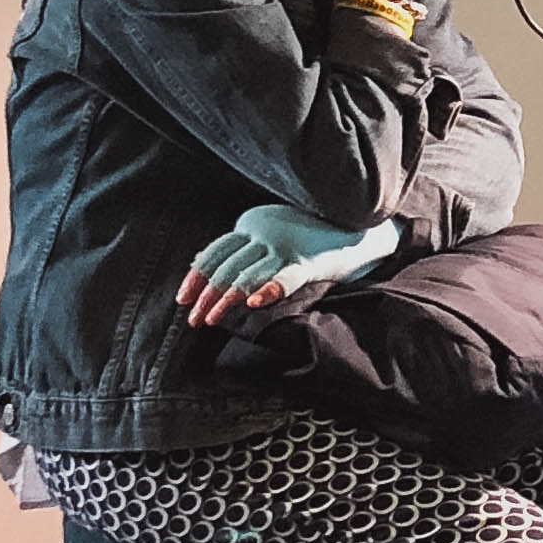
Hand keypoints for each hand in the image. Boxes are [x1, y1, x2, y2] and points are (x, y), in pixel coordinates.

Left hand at [181, 203, 372, 323]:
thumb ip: (246, 246)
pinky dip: (266, 290)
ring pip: (246, 274)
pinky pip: (283, 278)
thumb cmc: (313, 233)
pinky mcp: (308, 260)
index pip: (215, 251)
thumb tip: (206, 265)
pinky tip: (253, 304)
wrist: (358, 226)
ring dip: (225, 300)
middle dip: (206, 295)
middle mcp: (264, 230)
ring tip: (211, 321)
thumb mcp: (273, 230)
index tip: (184, 299)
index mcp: (252, 221)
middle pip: (226, 266)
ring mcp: (285, 244)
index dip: (197, 276)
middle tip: (193, 320)